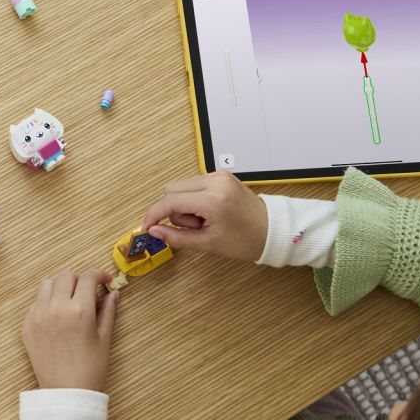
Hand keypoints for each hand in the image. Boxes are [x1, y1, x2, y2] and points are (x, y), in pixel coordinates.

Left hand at [20, 270, 118, 390]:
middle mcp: (56, 308)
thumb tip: (113, 292)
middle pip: (66, 276)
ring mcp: (38, 316)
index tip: (105, 281)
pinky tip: (57, 317)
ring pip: (47, 284)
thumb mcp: (104, 338)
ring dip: (60, 287)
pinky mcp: (27, 325)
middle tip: (88, 293)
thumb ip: (108, 311)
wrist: (66, 393)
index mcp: (79, 310)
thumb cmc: (90, 368)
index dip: (99, 275)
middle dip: (80, 280)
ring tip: (70, 302)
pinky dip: (47, 302)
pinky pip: (36, 302)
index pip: (88, 277)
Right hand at [141, 172, 267, 261]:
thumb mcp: (208, 244)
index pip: (170, 201)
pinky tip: (210, 212)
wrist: (272, 230)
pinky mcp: (222, 175)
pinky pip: (194, 184)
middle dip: (175, 211)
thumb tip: (153, 231)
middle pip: (172, 190)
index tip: (147, 227)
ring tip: (205, 221)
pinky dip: (194, 199)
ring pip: (181, 186)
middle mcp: (215, 182)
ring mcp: (219, 175)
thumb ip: (176, 237)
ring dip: (185, 205)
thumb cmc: (245, 240)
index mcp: (213, 200)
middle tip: (195, 227)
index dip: (154, 215)